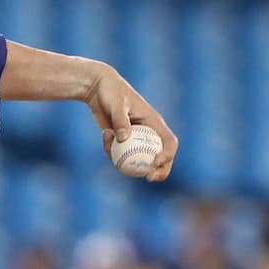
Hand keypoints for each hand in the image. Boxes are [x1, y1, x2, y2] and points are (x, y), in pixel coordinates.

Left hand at [85, 64, 177, 181]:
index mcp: (154, 122)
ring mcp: (135, 139)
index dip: (168, 155)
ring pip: (139, 160)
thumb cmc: (111, 91)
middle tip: (149, 178)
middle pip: (161, 157)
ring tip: (109, 139)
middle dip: (160, 171)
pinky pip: (121, 156)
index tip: (156, 163)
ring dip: (125, 160)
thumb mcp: (116, 103)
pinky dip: (111, 151)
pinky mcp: (122, 142)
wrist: (98, 89)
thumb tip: (123, 139)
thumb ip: (120, 120)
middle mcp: (149, 132)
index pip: (169, 142)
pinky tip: (104, 134)